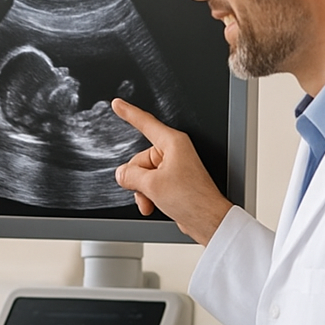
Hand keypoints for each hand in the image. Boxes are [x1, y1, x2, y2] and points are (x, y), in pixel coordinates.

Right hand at [111, 99, 233, 244]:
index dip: (129, 113)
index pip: (145, 123)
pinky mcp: (174, 181)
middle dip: (137, 178)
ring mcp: (174, 167)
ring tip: (152, 201)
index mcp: (172, 143)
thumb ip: (130, 175)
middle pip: (140, 159)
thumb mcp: (152, 185)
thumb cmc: (192, 199)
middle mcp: (174, 152)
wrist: (207, 220)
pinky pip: (151, 184)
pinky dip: (149, 195)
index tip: (118, 104)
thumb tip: (122, 174)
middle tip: (146, 190)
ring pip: (143, 175)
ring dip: (142, 190)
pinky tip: (153, 205)